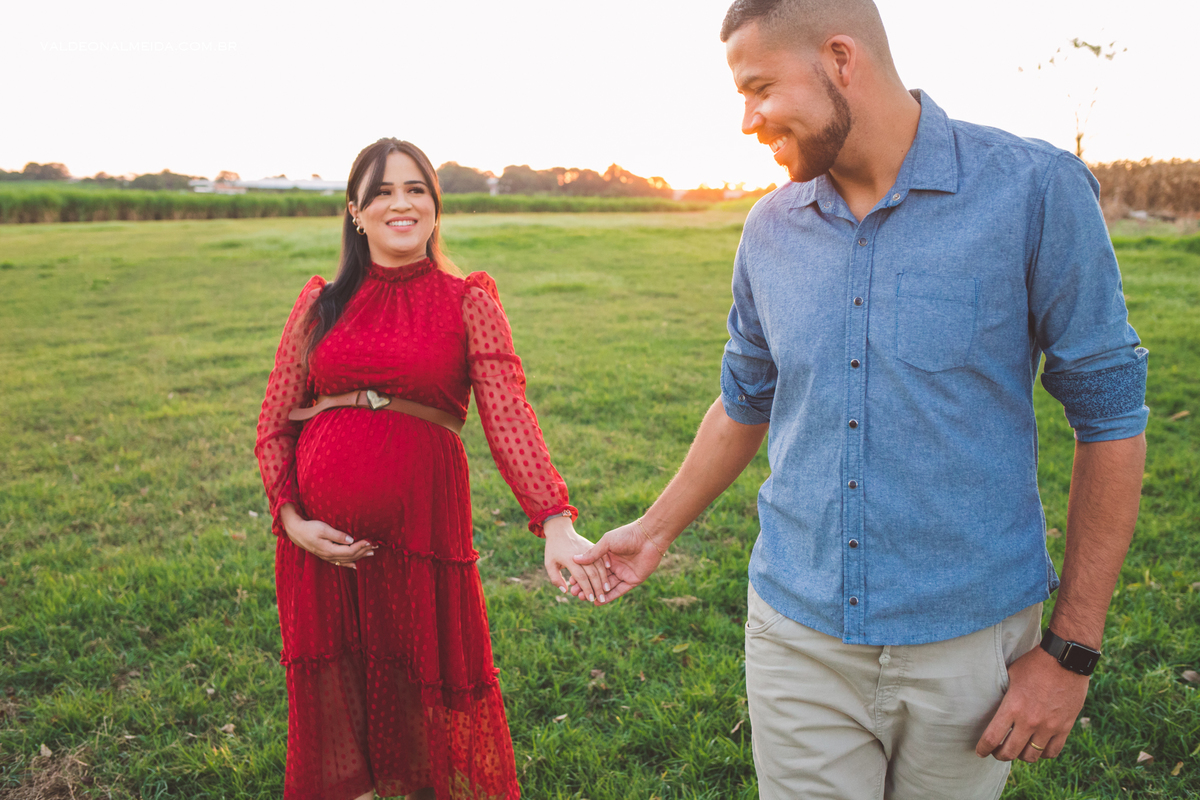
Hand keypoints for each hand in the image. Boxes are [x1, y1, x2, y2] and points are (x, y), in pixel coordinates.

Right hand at [279, 503, 374, 568]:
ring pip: (347, 560)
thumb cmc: (309, 528)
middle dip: (364, 551)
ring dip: (360, 556)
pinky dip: (349, 564)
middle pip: (351, 556)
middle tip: (376, 546)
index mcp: (330, 549)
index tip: (371, 541)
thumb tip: (351, 539)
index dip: (362, 546)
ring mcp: (328, 557)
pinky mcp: (326, 556)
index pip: (350, 550)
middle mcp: (330, 556)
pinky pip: (340, 562)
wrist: (296, 532)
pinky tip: (356, 565)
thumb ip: (337, 535)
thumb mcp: (323, 529)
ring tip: (371, 552)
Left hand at [543, 517, 612, 603]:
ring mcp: (588, 549)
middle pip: (593, 573)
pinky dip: (606, 565)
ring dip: (604, 578)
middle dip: (598, 587)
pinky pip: (601, 556)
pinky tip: (610, 573)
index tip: (591, 599)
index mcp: (570, 560)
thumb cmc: (553, 549)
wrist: (560, 530)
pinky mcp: (592, 546)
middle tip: (601, 598)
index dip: (587, 589)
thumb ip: (555, 579)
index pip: (581, 577)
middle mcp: (581, 554)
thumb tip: (565, 591)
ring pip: (599, 565)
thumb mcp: (549, 564)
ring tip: (607, 589)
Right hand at [571, 520, 664, 602]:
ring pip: (608, 586)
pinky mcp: (633, 580)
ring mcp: (624, 573)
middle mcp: (615, 566)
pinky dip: (610, 597)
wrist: (648, 537)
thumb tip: (575, 559)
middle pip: (599, 579)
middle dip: (587, 586)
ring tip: (583, 598)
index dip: (582, 575)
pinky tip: (598, 602)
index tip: (571, 581)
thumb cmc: (627, 535)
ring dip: (596, 593)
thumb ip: (593, 553)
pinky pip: (620, 591)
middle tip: (575, 593)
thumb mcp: (607, 542)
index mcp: (608, 556)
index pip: (593, 568)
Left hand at [975, 644, 1090, 762]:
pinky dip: (1042, 753)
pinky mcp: (1065, 727)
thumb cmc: (1034, 664)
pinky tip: (1037, 747)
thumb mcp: (1010, 675)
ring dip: (1021, 756)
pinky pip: (1052, 751)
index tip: (980, 751)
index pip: (992, 738)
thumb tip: (994, 706)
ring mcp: (1049, 726)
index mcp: (1012, 707)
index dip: (983, 748)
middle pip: (1010, 752)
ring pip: (1031, 756)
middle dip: (1000, 755)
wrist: (1065, 659)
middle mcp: (1030, 721)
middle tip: (996, 752)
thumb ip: (1004, 696)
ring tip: (1017, 750)